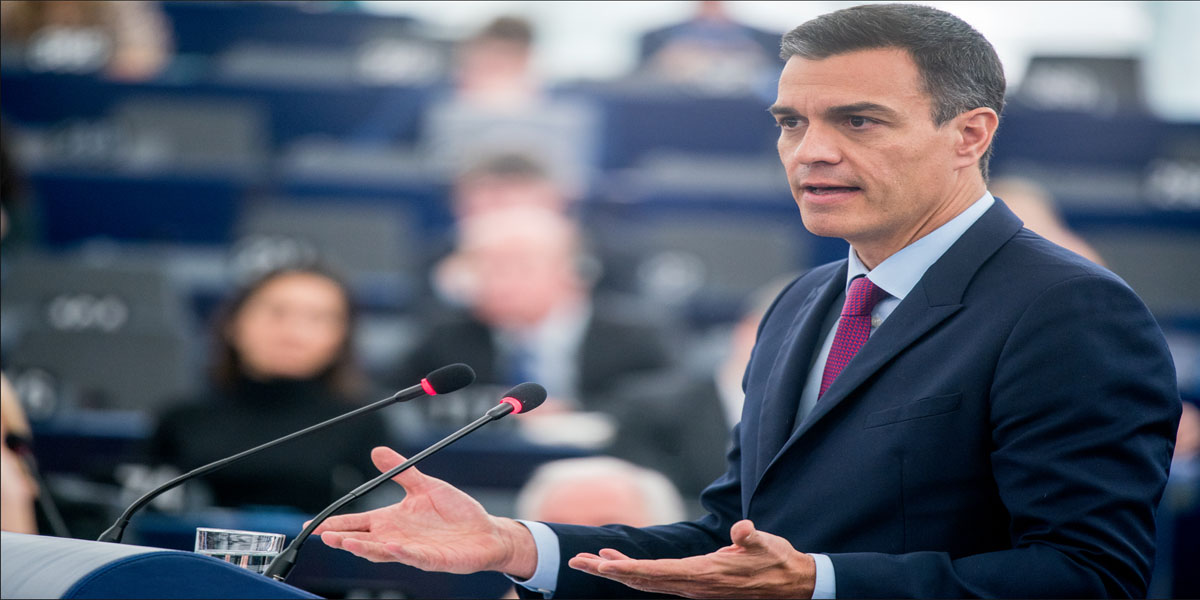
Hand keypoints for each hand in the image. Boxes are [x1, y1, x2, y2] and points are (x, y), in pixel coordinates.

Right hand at [313, 447, 536, 577]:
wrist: (486, 532)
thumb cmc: (455, 513)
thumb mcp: (425, 486)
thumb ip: (400, 471)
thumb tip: (376, 451)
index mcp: (393, 520)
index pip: (358, 523)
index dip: (337, 524)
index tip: (314, 525)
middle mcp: (398, 537)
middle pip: (363, 540)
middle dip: (342, 538)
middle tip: (321, 534)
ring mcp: (414, 550)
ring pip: (382, 552)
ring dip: (363, 548)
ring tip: (344, 542)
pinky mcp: (434, 559)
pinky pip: (414, 556)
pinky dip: (401, 551)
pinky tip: (390, 545)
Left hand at [568, 520, 815, 598]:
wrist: (792, 582)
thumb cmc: (777, 559)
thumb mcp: (766, 544)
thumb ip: (751, 537)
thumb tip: (742, 528)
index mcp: (705, 574)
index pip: (657, 572)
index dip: (628, 569)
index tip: (603, 563)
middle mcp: (693, 585)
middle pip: (642, 580)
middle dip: (609, 571)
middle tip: (578, 561)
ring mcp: (693, 588)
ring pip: (646, 582)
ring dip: (617, 571)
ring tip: (591, 559)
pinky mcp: (696, 584)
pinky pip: (657, 580)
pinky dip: (634, 572)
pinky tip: (620, 561)